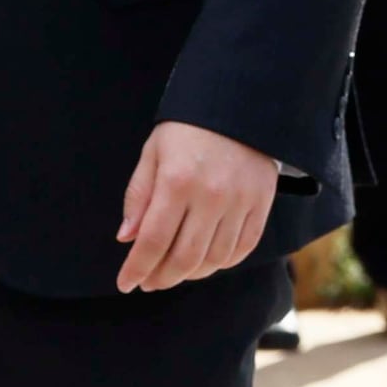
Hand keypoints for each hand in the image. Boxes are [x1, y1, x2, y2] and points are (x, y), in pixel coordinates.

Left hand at [116, 121, 280, 291]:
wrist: (239, 103)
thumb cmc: (188, 129)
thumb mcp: (154, 153)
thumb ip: (139, 196)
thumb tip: (126, 239)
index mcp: (177, 181)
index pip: (152, 241)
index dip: (136, 268)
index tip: (125, 283)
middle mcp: (210, 195)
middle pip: (183, 258)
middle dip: (161, 278)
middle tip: (149, 282)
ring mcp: (240, 201)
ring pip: (214, 260)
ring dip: (191, 274)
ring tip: (176, 270)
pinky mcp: (261, 203)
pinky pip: (243, 248)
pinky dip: (222, 263)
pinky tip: (207, 260)